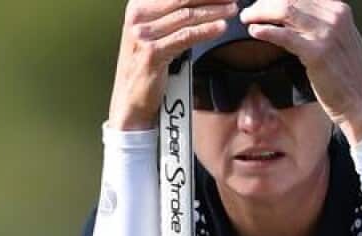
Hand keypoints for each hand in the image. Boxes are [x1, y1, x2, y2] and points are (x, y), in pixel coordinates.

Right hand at [109, 0, 238, 129]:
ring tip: (231, 11)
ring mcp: (143, 34)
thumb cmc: (144, 70)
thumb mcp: (151, 36)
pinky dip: (206, 30)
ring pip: (186, 16)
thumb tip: (198, 7)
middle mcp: (138, 17)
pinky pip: (185, 36)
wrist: (130, 101)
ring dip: (214, 12)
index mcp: (137, 7)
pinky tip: (219, 27)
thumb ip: (168, 19)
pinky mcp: (152, 52)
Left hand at [239, 0, 361, 143]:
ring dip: (260, 13)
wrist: (358, 102)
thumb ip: (325, 24)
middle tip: (249, 11)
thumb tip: (299, 15)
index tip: (262, 4)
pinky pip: (284, 35)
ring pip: (285, 11)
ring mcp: (327, 34)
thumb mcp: (342, 40)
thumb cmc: (346, 77)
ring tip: (247, 18)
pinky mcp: (316, 52)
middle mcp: (335, 17)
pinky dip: (266, 31)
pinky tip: (254, 31)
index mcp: (340, 11)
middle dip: (265, 3)